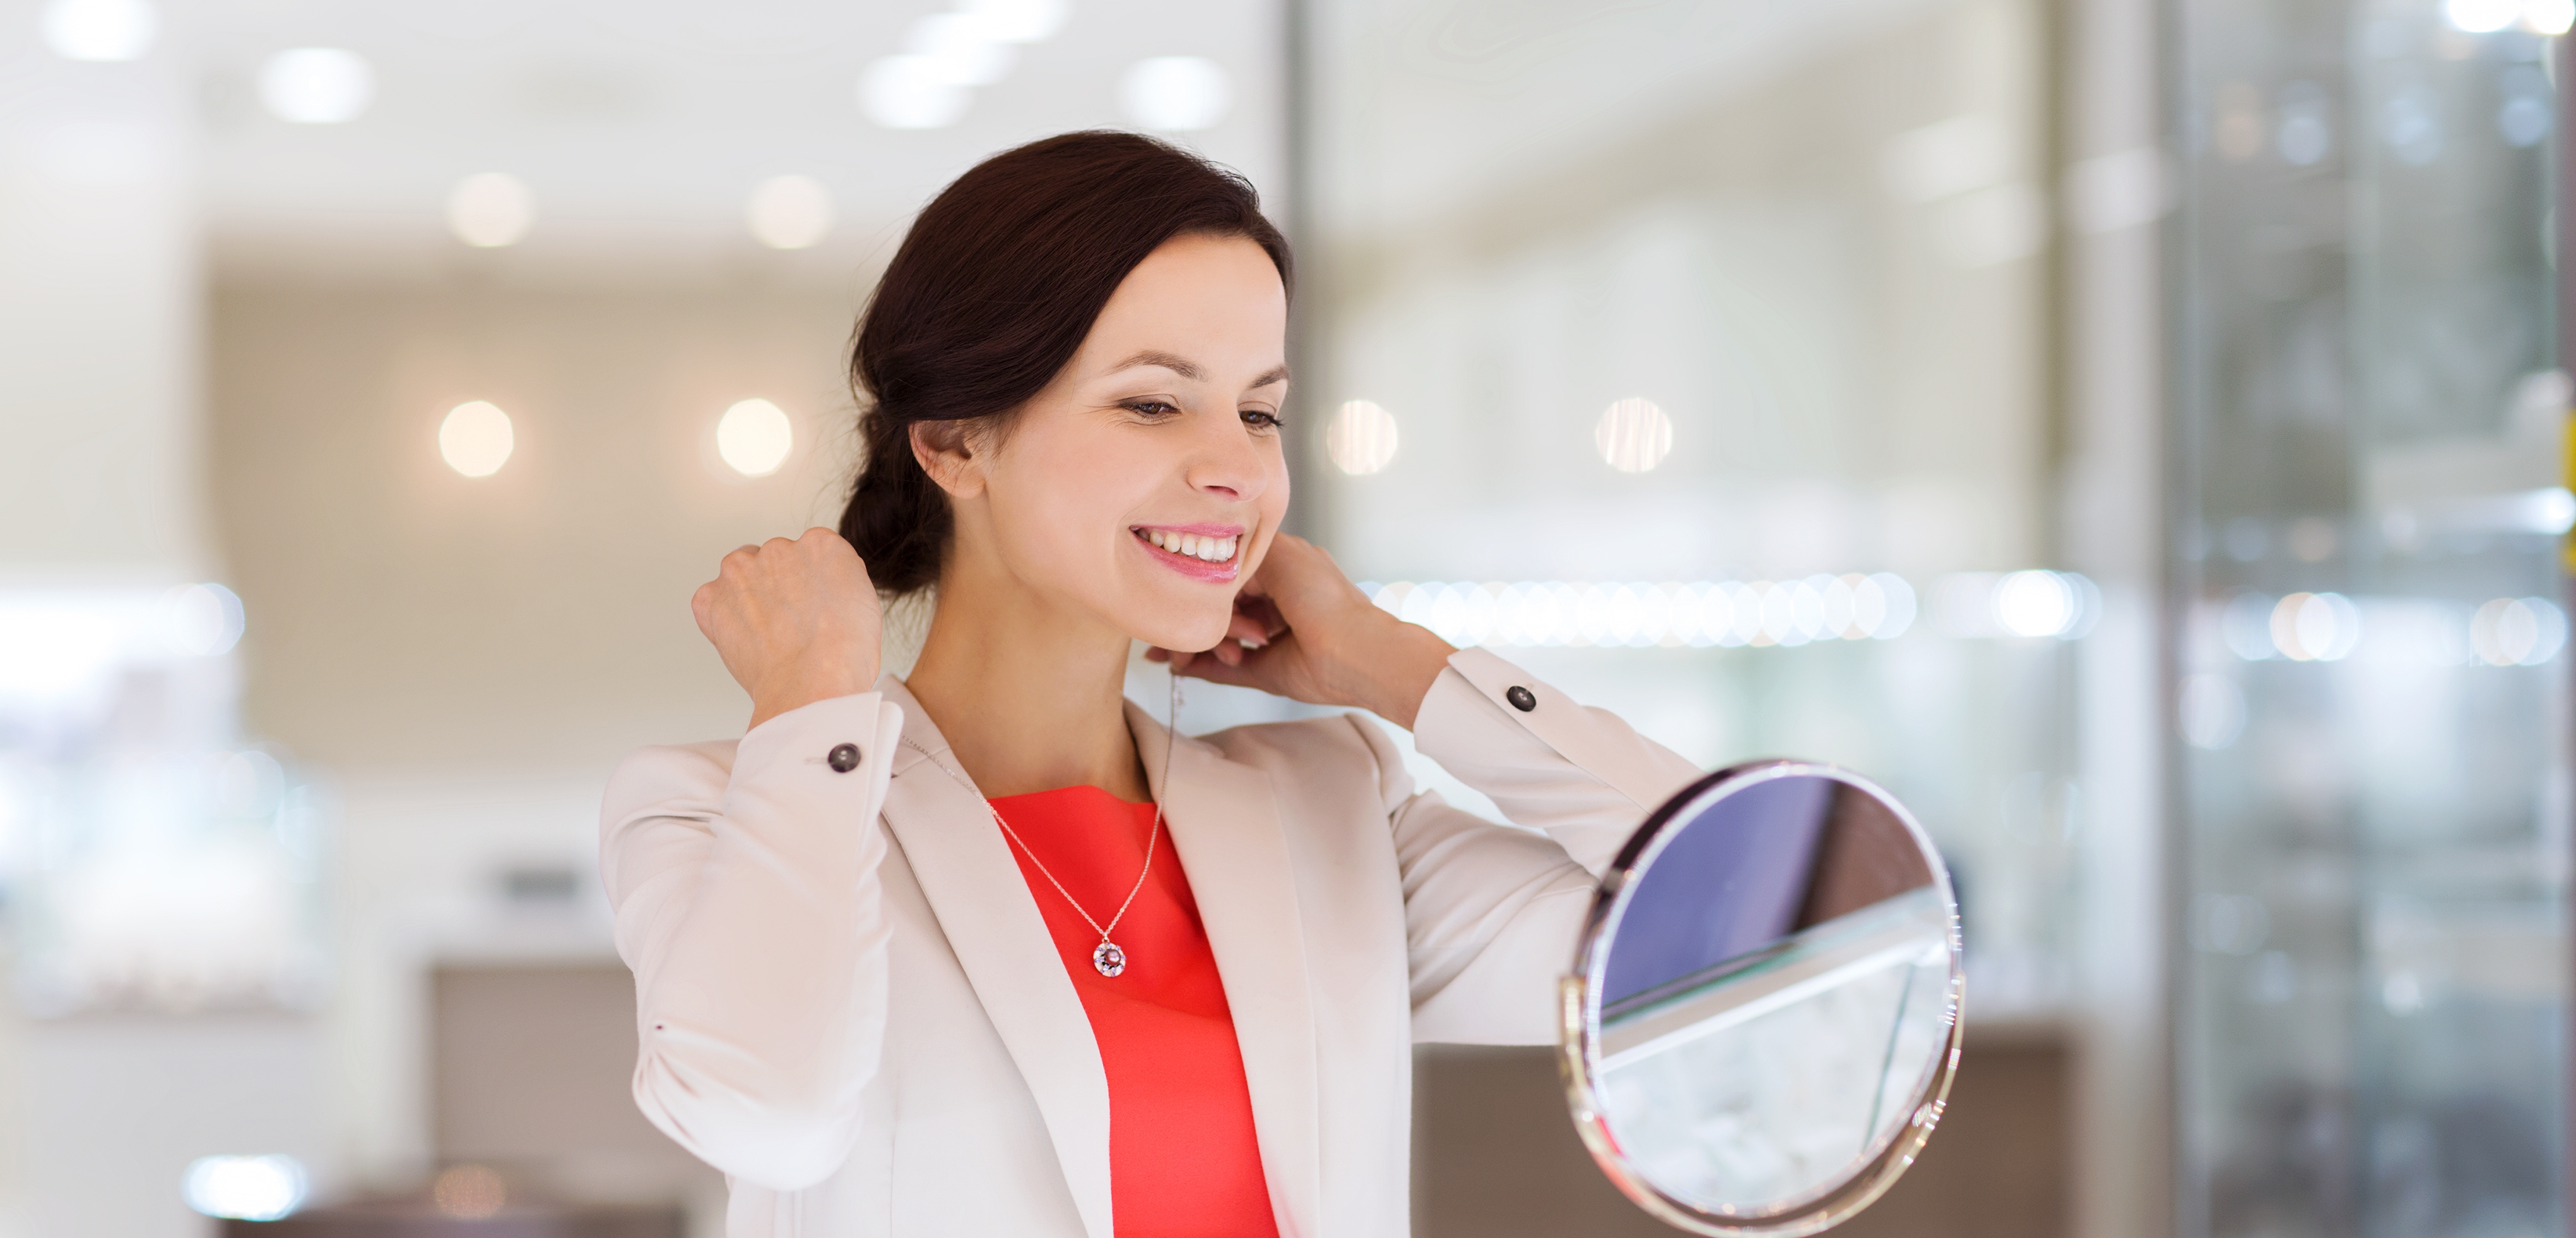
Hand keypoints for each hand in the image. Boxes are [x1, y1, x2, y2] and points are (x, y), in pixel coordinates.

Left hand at [692, 528, 884, 730]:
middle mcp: (779, 548)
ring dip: (749, 597)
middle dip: (780, 588)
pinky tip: (745, 637)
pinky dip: (721, 617)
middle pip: (775, 563)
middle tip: (792, 625)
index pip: (811, 556)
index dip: (813, 587)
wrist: (812, 684)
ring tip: (768, 634)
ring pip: (741, 576)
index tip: (815, 607)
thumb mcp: (864, 602)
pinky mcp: (712, 597)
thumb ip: (836, 580)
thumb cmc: (842, 654)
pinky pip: (710, 599)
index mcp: (822, 544)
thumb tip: (818, 588)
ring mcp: (742, 570)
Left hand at [1148, 534, 1455, 728]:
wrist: (1368, 660)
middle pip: (1219, 590)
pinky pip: (1231, 577)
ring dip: (1220, 626)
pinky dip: (1231, 613)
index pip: (1227, 600)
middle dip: (1204, 629)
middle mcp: (1282, 568)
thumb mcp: (1261, 668)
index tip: (1186, 658)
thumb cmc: (1331, 668)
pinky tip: (1248, 638)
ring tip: (1239, 654)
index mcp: (1283, 590)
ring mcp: (1283, 557)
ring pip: (1222, 584)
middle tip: (1198, 659)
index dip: (1206, 630)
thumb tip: (1174, 664)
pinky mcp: (1281, 554)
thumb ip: (1219, 663)